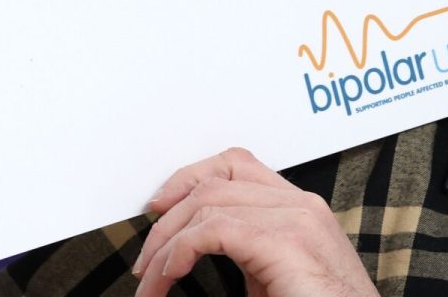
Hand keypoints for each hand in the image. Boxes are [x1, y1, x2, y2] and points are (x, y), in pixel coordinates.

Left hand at [132, 147, 375, 296]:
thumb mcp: (275, 278)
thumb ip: (249, 256)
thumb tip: (193, 253)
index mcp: (301, 209)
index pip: (237, 165)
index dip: (191, 178)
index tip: (160, 208)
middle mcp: (301, 205)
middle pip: (217, 176)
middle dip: (169, 215)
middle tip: (146, 258)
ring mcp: (297, 219)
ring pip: (208, 201)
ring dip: (166, 243)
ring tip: (152, 281)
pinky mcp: (285, 242)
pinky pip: (212, 229)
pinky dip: (178, 253)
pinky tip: (169, 277)